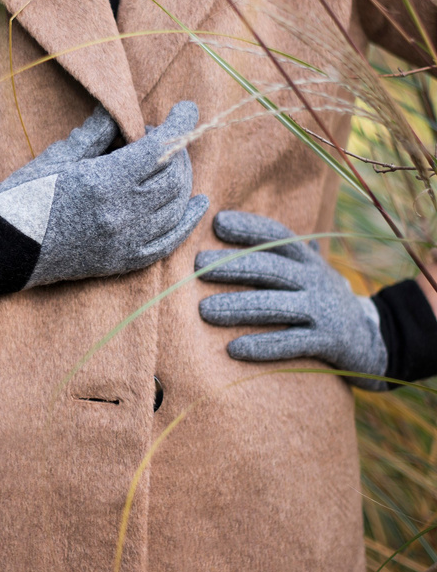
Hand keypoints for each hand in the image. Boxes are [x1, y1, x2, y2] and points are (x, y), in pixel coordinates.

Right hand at [0, 102, 208, 297]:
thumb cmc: (22, 197)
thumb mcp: (57, 158)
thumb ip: (94, 135)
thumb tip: (117, 111)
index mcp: (103, 182)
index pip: (160, 148)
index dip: (179, 124)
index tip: (186, 109)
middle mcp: (119, 214)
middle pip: (174, 177)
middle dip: (179, 151)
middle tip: (167, 137)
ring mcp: (122, 242)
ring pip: (175, 207)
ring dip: (183, 181)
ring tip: (174, 163)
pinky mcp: (120, 262)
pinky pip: (166, 243)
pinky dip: (185, 222)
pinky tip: (197, 204)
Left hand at [195, 210, 387, 390]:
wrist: (372, 337)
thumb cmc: (319, 298)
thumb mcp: (305, 271)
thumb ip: (275, 255)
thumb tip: (224, 226)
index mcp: (307, 259)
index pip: (277, 236)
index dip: (249, 227)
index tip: (218, 223)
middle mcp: (314, 279)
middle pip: (270, 268)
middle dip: (233, 266)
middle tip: (198, 266)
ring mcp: (322, 309)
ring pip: (275, 305)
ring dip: (238, 307)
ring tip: (205, 311)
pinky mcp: (328, 341)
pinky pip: (291, 343)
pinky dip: (262, 346)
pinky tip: (234, 349)